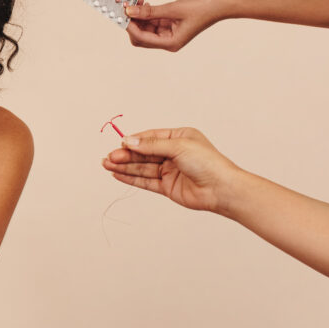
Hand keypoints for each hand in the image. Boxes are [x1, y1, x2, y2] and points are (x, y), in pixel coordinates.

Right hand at [102, 127, 243, 214]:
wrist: (221, 189)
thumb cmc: (207, 163)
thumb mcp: (178, 147)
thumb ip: (151, 146)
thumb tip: (129, 141)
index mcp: (179, 138)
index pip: (150, 137)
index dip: (134, 141)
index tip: (120, 144)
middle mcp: (173, 153)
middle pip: (143, 153)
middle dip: (126, 155)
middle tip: (109, 157)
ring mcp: (170, 170)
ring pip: (142, 167)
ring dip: (124, 166)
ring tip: (107, 164)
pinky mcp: (167, 186)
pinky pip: (145, 180)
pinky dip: (131, 177)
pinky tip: (117, 174)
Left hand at [125, 0, 224, 51]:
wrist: (221, 3)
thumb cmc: (203, 8)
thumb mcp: (173, 9)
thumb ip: (150, 11)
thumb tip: (129, 11)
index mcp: (171, 43)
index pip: (141, 38)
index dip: (129, 26)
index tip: (121, 13)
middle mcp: (168, 41)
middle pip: (140, 36)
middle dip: (132, 22)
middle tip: (125, 5)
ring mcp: (169, 33)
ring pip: (145, 27)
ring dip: (139, 15)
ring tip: (135, 0)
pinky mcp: (170, 24)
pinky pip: (153, 20)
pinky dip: (147, 12)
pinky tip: (144, 2)